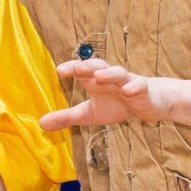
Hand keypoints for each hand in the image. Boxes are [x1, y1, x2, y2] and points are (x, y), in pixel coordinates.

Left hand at [39, 60, 179, 131]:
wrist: (150, 104)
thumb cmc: (117, 104)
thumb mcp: (89, 114)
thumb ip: (66, 117)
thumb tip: (41, 123)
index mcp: (95, 81)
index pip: (82, 71)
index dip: (72, 69)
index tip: (60, 71)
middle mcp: (110, 78)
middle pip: (99, 67)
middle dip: (88, 67)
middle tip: (76, 69)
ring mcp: (127, 82)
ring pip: (118, 73)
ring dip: (109, 74)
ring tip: (99, 76)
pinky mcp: (143, 90)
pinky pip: (139, 86)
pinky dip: (133, 87)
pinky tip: (127, 90)